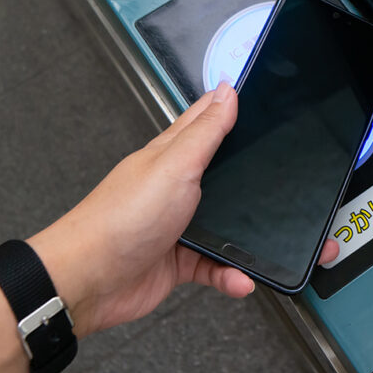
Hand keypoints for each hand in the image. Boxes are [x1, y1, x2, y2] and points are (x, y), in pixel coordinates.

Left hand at [28, 83, 338, 337]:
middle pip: (222, 174)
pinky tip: (241, 278)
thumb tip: (227, 93)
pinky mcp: (178, 261)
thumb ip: (205, 132)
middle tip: (283, 175)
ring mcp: (177, 225)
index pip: (205, 121)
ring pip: (225, 224)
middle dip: (252, 176)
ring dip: (247, 235)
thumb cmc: (120, 218)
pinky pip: (215, 266)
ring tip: (272, 241)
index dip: (228, 107)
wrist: (89, 279)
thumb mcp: (173, 166)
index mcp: (171, 155)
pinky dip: (231, 273)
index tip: (257, 96)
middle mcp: (175, 187)